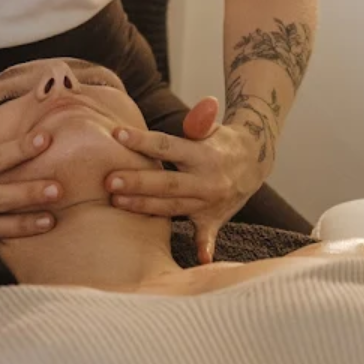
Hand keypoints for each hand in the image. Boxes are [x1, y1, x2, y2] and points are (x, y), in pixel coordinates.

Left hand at [104, 97, 266, 262]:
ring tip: (116, 202)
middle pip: (168, 182)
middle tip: (109, 181)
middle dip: (138, 182)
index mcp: (203, 155)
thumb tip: (207, 103)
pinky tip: (200, 260)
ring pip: (173, 207)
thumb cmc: (219, 142)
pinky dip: (205, 248)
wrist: (253, 162)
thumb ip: (203, 120)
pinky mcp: (214, 219)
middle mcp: (207, 180)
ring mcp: (210, 203)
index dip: (144, 141)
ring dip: (145, 207)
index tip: (117, 133)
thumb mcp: (213, 128)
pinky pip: (208, 236)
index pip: (169, 146)